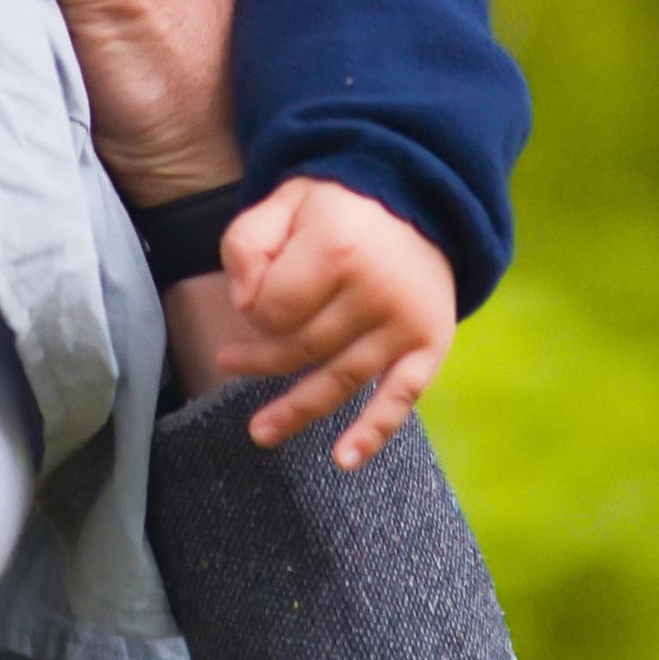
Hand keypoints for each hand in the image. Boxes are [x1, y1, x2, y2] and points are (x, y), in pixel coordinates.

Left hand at [216, 178, 457, 470]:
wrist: (419, 202)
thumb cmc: (340, 207)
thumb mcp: (285, 200)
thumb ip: (248, 242)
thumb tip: (241, 302)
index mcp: (338, 247)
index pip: (275, 309)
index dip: (253, 309)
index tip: (254, 292)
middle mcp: (375, 290)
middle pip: (302, 347)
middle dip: (261, 358)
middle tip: (228, 361)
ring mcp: (405, 323)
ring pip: (339, 379)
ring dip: (296, 410)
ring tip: (260, 432)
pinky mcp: (430, 346)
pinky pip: (400, 397)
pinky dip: (373, 432)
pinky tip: (344, 459)